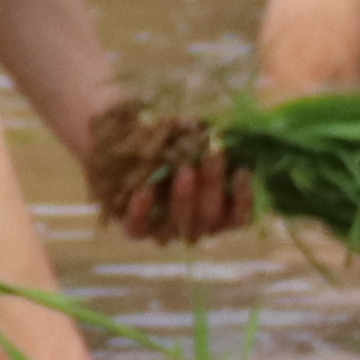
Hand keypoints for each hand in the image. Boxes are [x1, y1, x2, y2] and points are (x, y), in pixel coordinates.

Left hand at [79, 121, 254, 246]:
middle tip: (213, 155)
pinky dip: (142, 211)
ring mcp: (161, 228)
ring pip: (178, 225)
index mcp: (212, 206)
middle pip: (208, 217)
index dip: (243, 200)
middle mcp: (190, 223)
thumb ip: (205, 136)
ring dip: (185, 198)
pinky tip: (144, 190)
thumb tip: (223, 131)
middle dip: (213, 186)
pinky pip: (138, 228)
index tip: (242, 170)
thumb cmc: (162, 134)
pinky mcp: (132, 226)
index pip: (237, 218)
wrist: (115, 135)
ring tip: (185, 169)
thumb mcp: (187, 130)